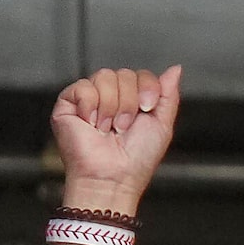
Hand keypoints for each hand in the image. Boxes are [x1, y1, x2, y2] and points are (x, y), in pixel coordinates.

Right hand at [51, 65, 181, 213]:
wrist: (113, 176)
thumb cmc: (137, 159)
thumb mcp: (162, 124)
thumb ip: (169, 95)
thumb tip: (176, 68)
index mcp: (132, 100)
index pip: (141, 74)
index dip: (147, 88)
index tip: (146, 109)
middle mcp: (110, 97)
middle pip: (124, 73)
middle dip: (129, 102)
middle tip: (124, 127)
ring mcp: (89, 100)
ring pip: (104, 76)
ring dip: (111, 106)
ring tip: (108, 128)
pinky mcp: (67, 104)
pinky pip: (82, 87)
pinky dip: (91, 107)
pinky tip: (91, 124)